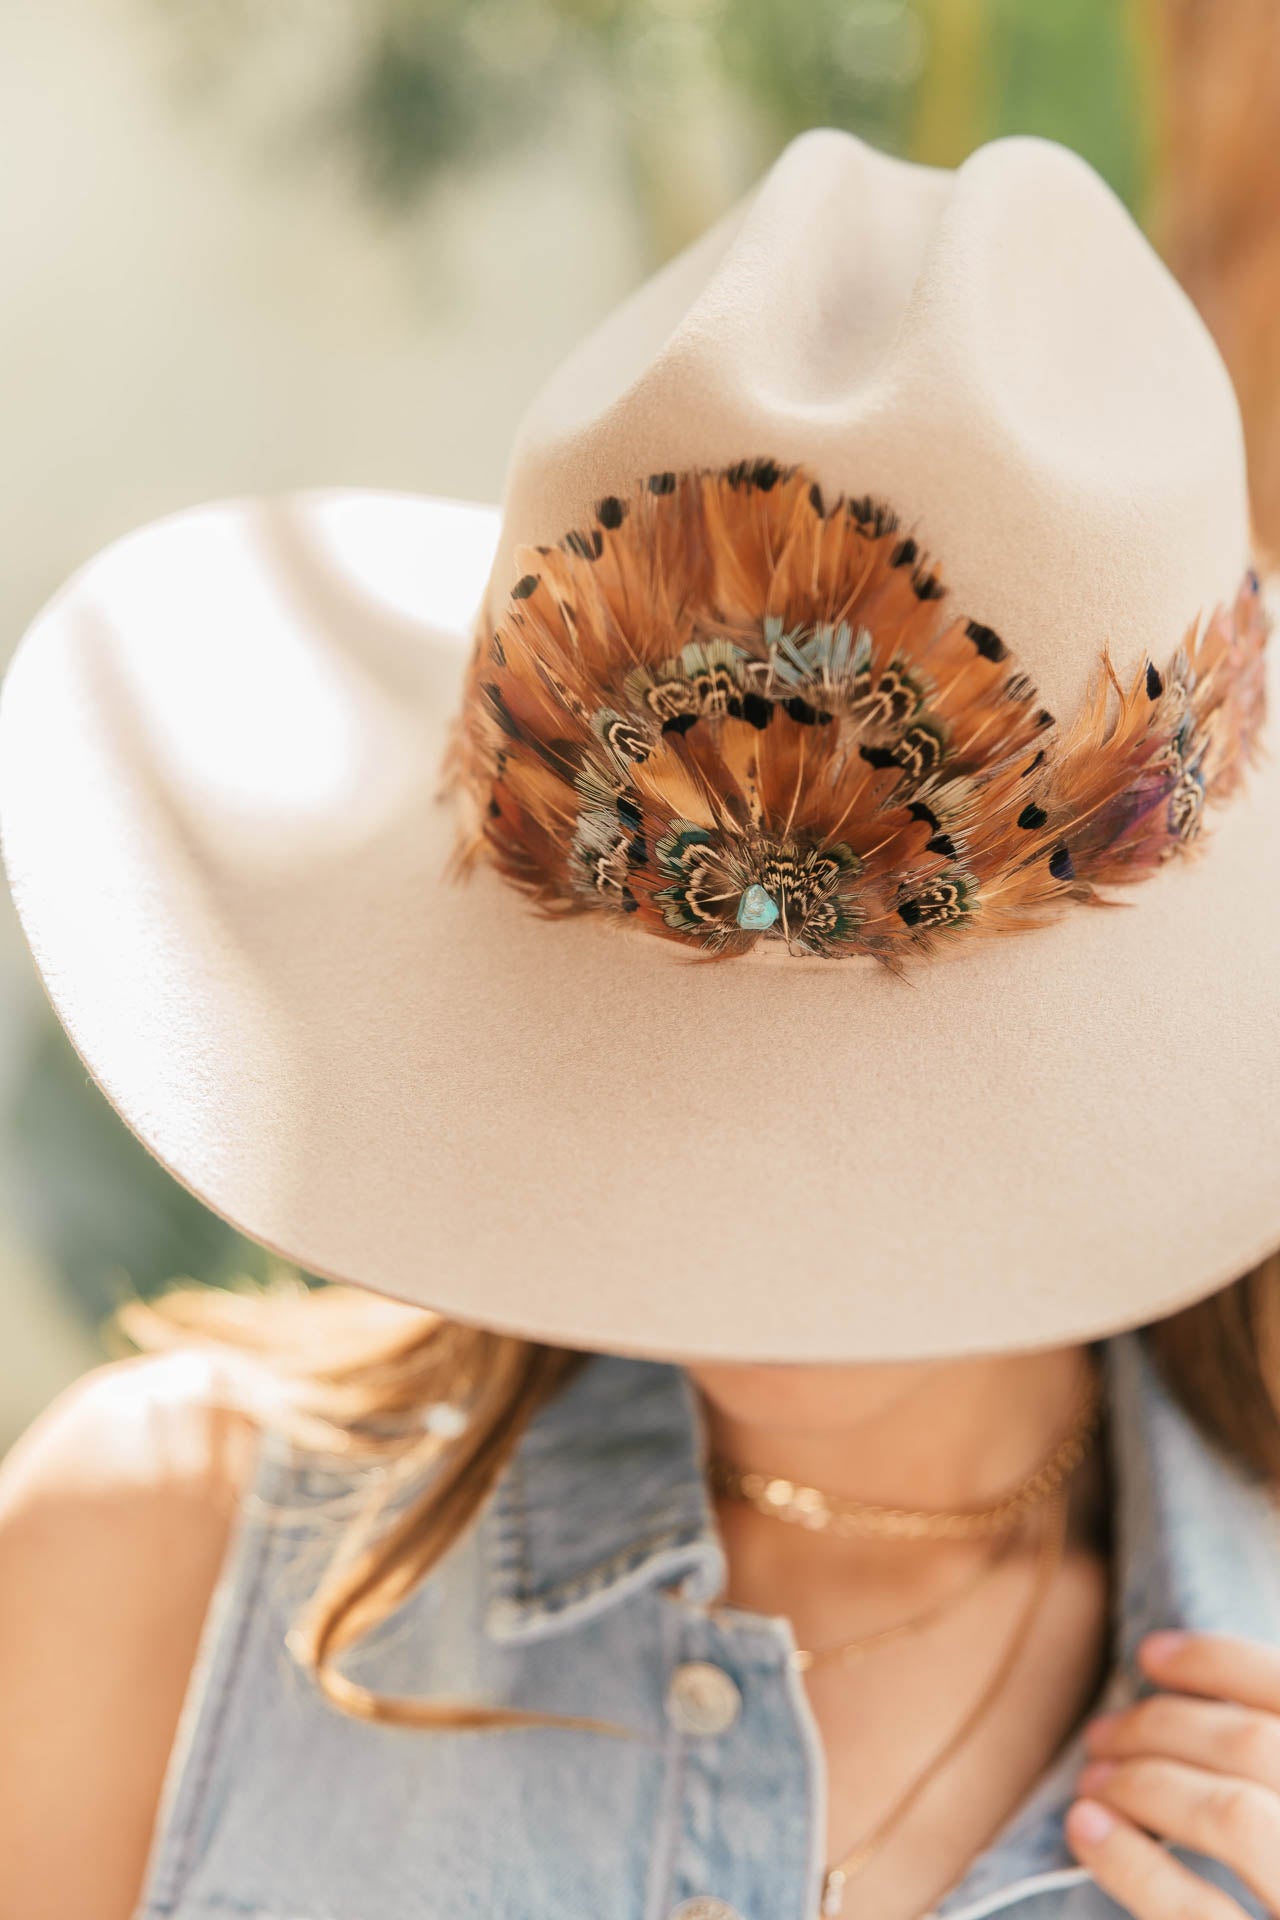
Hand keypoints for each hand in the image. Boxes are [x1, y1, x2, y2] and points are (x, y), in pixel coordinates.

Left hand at [1065, 1630, 1279, 1916]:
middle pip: (1253, 1745)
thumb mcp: (1277, 1812)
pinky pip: (1200, 1916)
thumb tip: (1186, 1690)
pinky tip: (1086, 1831)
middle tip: (1101, 1735)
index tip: (1151, 1655)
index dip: (1220, 1662)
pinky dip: (1133, 1862)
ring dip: (1145, 1782)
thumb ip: (1262, 1766)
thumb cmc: (1275, 1880)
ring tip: (1093, 1782)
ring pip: (1231, 1813)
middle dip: (1162, 1725)